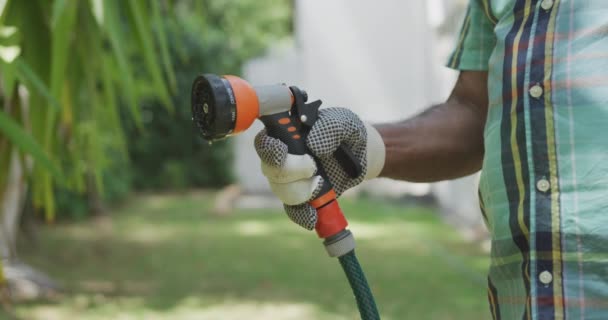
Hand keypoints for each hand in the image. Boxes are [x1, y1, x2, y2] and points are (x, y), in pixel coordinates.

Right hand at [254, 107, 384, 229]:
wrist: (362, 152)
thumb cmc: (347, 132)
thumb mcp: (344, 122)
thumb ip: (330, 127)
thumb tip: (313, 146)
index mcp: (286, 133)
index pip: (265, 142)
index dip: (268, 149)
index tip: (281, 152)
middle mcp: (282, 156)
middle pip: (270, 170)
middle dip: (291, 171)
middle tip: (313, 167)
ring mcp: (290, 178)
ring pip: (280, 190)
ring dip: (300, 190)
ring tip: (321, 182)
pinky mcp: (303, 195)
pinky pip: (293, 210)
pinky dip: (301, 215)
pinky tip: (313, 217)